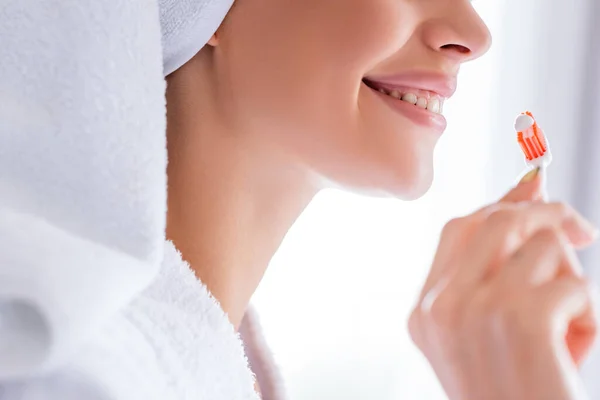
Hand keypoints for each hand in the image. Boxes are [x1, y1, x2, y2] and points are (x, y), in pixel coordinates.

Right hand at [409, 170, 598, 399]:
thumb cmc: (517, 394)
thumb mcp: (492, 330)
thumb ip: (499, 263)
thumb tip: (532, 182)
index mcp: (426, 308)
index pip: (460, 226)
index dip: (504, 202)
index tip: (539, 189)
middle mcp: (441, 304)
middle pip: (499, 219)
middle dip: (549, 216)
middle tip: (583, 234)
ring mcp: (476, 310)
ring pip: (544, 245)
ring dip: (573, 281)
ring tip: (567, 329)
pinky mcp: (520, 321)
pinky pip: (575, 283)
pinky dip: (591, 315)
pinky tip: (576, 351)